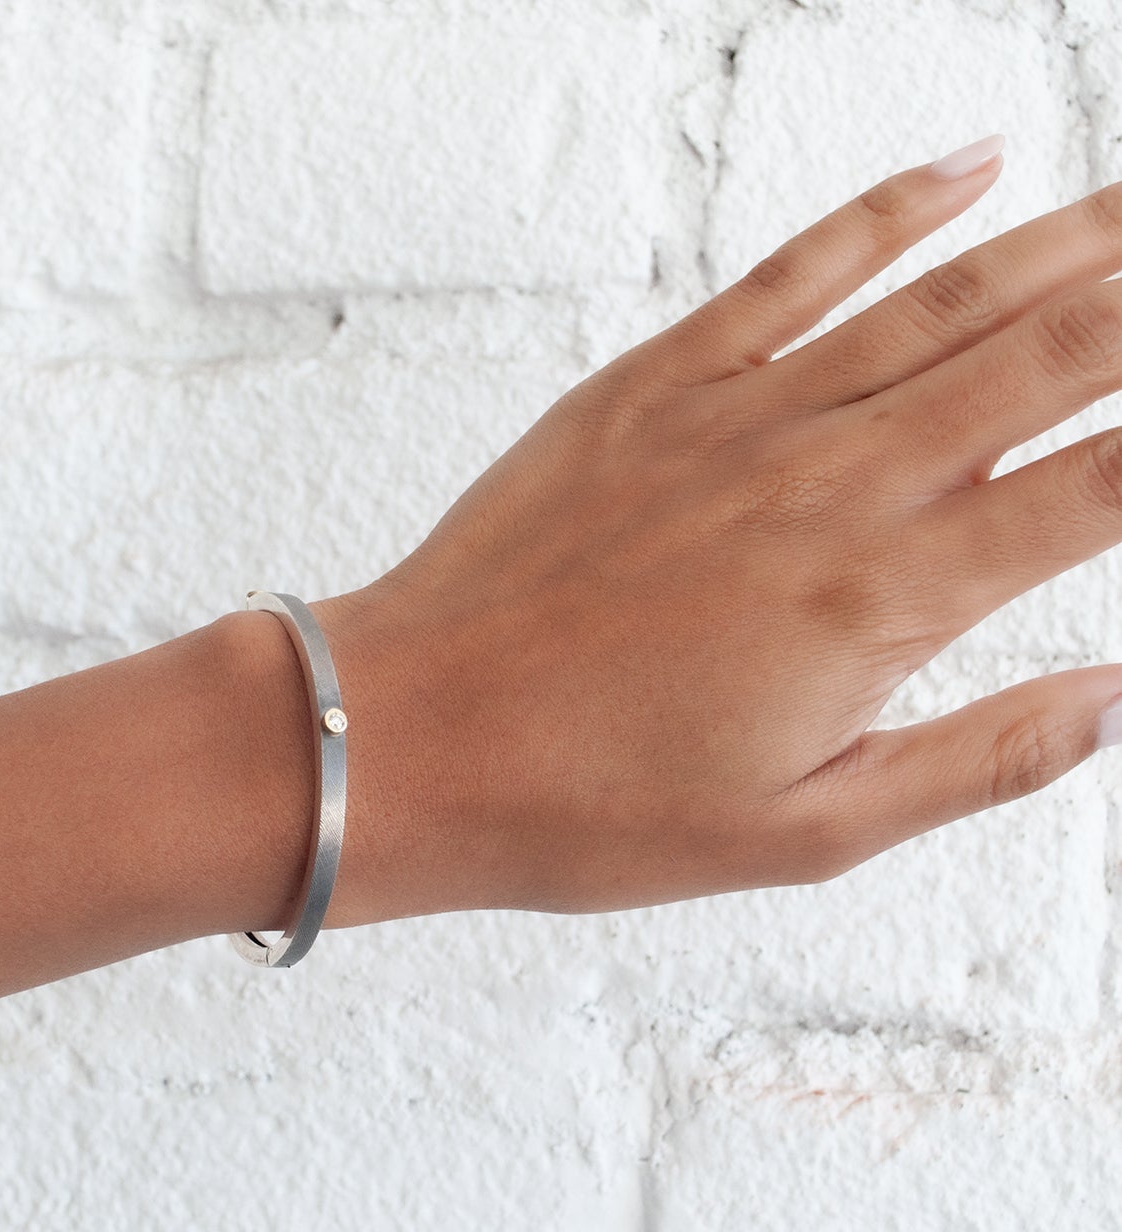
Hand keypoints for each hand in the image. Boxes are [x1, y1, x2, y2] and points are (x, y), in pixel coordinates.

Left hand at [315, 138, 1121, 926]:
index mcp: (879, 603)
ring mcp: (738, 420)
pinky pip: (792, 273)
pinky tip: (965, 164)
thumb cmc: (588, 802)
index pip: (1097, 489)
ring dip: (1068, 239)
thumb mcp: (799, 834)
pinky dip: (887, 210)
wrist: (414, 735)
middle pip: (1047, 359)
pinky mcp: (653, 386)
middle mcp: (829, 487)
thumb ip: (972, 760)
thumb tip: (1111, 700)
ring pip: (942, 300)